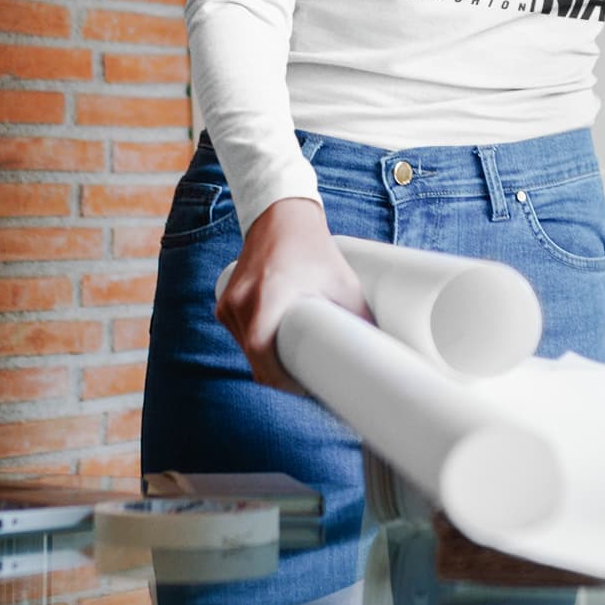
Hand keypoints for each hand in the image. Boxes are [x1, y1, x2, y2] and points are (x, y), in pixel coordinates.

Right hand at [215, 197, 371, 390]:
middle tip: (311, 378)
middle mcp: (240, 304)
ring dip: (269, 360)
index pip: (264, 363)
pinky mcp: (225, 304)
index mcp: (266, 301)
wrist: (280, 216)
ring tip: (296, 358)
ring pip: (247, 351)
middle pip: (257, 361)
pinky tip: (277, 342)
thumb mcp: (341, 281)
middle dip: (282, 375)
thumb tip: (379, 348)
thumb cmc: (312, 247)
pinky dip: (257, 344)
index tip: (308, 388)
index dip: (286, 383)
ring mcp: (228, 305)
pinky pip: (240, 337)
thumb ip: (358, 316)